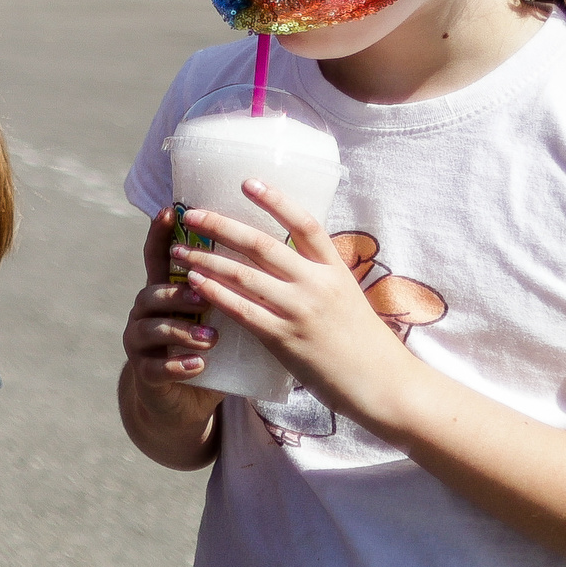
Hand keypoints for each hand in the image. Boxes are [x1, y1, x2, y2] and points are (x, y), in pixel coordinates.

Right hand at [121, 207, 219, 405]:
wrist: (183, 401)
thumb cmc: (209, 351)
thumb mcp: (218, 317)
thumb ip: (229, 290)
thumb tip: (271, 254)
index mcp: (166, 291)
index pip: (158, 256)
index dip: (160, 233)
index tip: (172, 210)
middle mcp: (147, 312)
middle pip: (151, 290)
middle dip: (177, 291)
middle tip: (204, 296)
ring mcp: (141, 342)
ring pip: (151, 327)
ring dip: (182, 331)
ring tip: (211, 339)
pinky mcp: (146, 374)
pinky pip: (156, 367)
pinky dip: (179, 365)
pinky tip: (200, 365)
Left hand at [175, 178, 409, 421]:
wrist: (384, 385)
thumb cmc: (364, 343)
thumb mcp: (347, 297)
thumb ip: (317, 277)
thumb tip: (283, 258)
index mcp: (335, 270)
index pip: (304, 224)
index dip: (276, 200)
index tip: (247, 181)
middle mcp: (317, 284)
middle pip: (262, 244)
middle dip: (221, 226)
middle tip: (192, 214)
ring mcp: (300, 311)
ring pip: (243, 274)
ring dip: (206, 259)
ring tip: (181, 250)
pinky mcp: (285, 339)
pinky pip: (241, 309)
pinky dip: (215, 293)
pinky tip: (195, 283)